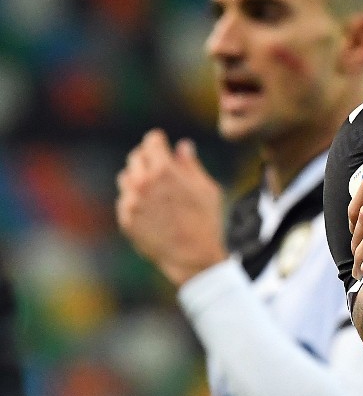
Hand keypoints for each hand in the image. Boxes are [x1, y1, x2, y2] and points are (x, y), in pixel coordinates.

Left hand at [115, 129, 226, 286]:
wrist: (193, 255)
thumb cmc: (206, 219)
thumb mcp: (206, 188)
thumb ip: (190, 164)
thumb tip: (182, 146)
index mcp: (164, 170)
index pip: (151, 141)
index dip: (158, 140)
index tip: (160, 142)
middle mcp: (143, 183)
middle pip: (136, 157)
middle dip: (147, 157)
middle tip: (158, 166)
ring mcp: (131, 202)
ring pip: (126, 177)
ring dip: (138, 177)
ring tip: (154, 189)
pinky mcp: (125, 219)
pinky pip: (125, 200)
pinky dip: (135, 200)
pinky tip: (151, 209)